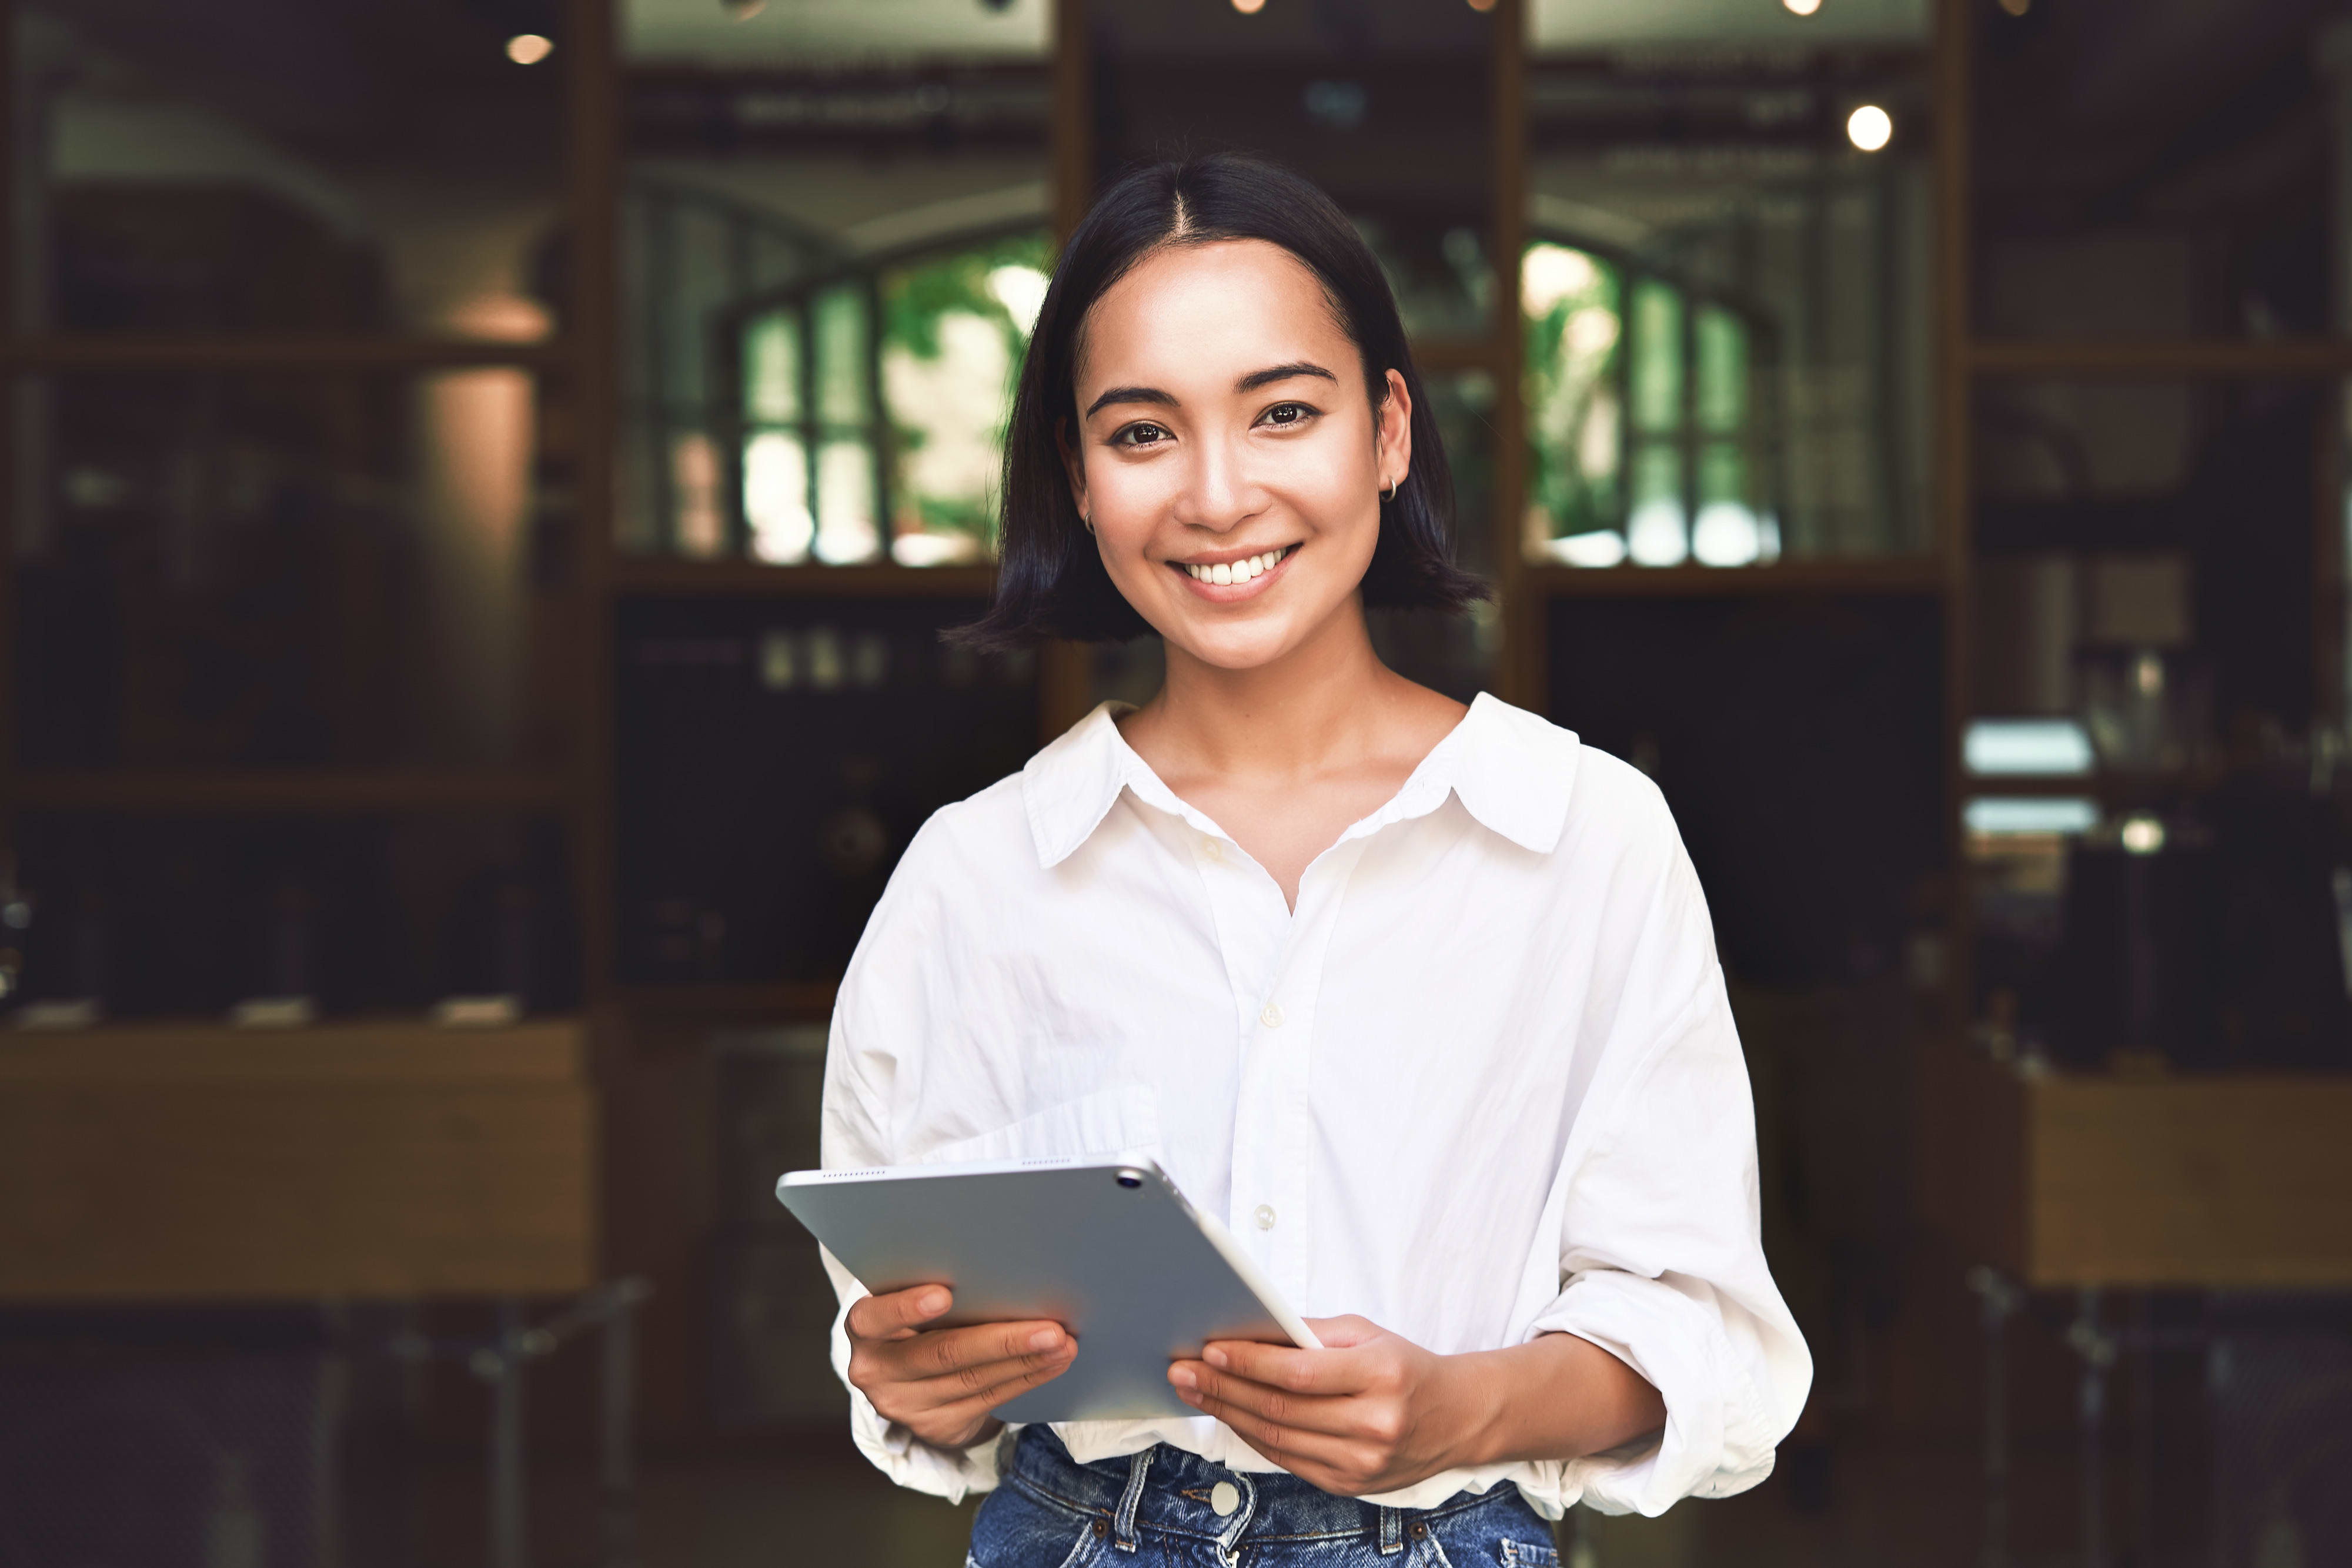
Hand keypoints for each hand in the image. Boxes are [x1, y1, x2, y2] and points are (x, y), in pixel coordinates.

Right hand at [844, 1285, 1077, 1450]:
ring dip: (1026, 1361)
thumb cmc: (916, 1318)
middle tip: (1051, 1328)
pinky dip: (1025, 1378)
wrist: (906, 1377)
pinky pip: (988, 1399)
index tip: (944, 1293)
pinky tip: (1053, 1363)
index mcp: (864, 1328)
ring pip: (973, 1380)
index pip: (876, 1316)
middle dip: (1003, 1340)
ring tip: (1063, 1343)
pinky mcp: (935, 1425)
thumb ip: (933, 1286)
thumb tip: (1003, 1266)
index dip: (907, 1307)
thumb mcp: (908, 1300)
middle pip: (943, 1353)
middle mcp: (876, 1370)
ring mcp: (905, 1404)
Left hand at [1167, 1315, 1483, 1495]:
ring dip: (1229, 1414)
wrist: (1457, 1417)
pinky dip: (1253, 1438)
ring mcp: (1363, 1462)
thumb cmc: (1406, 1367)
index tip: (1210, 1350)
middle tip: (1183, 1371)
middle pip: (1282, 1409)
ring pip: (1279, 1439)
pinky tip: (1230, 1417)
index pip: (1300, 1373)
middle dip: (1224, 1388)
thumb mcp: (1368, 1334)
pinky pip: (1289, 1460)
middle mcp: (1375, 1424)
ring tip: (1195, 1392)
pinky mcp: (1350, 1485)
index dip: (1250, 1363)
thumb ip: (1311, 1333)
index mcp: (1382, 1375)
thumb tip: (1251, 1332)